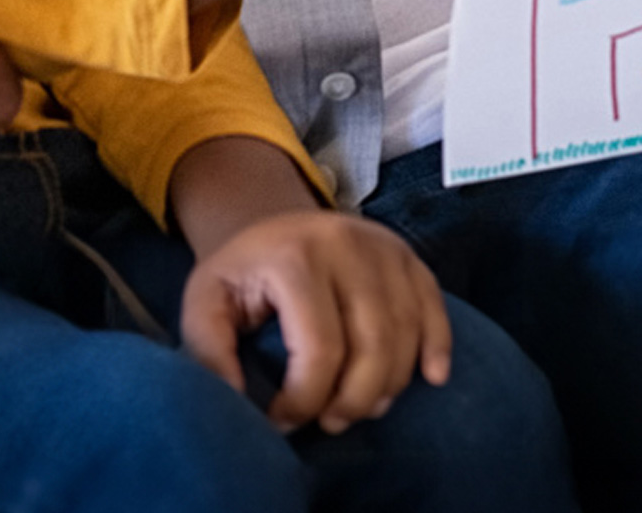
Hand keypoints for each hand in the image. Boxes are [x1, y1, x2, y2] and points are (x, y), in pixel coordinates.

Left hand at [181, 209, 453, 432]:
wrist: (270, 220)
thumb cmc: (240, 274)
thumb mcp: (204, 304)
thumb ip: (209, 353)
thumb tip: (235, 403)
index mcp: (295, 257)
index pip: (320, 351)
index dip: (305, 401)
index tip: (282, 419)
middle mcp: (347, 245)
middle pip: (372, 346)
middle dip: (353, 401)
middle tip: (328, 422)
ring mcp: (385, 248)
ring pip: (406, 334)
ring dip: (388, 387)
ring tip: (359, 407)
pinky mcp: (409, 256)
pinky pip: (435, 308)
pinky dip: (437, 348)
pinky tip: (430, 378)